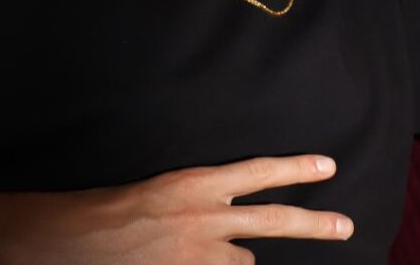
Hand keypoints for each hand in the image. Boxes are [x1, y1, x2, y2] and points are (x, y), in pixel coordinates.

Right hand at [1, 155, 352, 264]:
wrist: (72, 242)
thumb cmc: (115, 209)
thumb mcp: (167, 190)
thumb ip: (206, 197)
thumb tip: (234, 207)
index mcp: (197, 184)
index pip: (259, 172)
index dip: (296, 169)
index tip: (329, 165)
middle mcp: (204, 218)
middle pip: (273, 220)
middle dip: (314, 223)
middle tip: (346, 225)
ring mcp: (197, 254)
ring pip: (242, 263)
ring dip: (232, 261)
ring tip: (200, 253)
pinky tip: (192, 264)